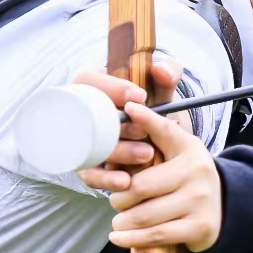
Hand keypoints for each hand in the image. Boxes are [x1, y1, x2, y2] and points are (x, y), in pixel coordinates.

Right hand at [71, 57, 187, 170]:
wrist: (160, 141)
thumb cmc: (154, 108)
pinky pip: (90, 174)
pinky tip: (125, 181)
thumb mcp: (163, 89)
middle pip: (88, 118)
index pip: (87, 80)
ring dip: (118, 153)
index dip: (110, 87)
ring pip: (90, 148)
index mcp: (94, 86)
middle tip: (144, 131)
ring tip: (147, 154)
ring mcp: (84, 141)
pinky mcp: (89, 166)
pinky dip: (106, 180)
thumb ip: (168, 72)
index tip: (140, 96)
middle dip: (117, 125)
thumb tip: (161, 71)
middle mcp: (83, 113)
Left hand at [80, 102, 222, 252]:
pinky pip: (157, 235)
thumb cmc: (188, 177)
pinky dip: (132, 239)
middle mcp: (197, 172)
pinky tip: (119, 236)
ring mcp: (200, 201)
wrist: (224, 207)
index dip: (145, 120)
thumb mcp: (179, 150)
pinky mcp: (199, 227)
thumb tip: (129, 108)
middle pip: (141, 186)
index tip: (128, 109)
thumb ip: (156, 133)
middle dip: (119, 197)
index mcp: (189, 149)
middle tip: (116, 200)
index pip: (164, 131)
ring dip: (123, 221)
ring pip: (146, 214)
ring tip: (118, 221)